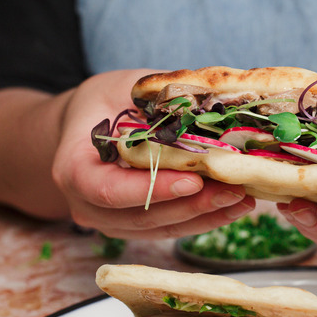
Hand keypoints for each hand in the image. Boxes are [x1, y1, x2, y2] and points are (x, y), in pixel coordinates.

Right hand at [52, 69, 254, 238]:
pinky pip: (170, 229)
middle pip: (141, 217)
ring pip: (160, 229)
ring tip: (244, 198)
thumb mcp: (125, 87)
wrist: (86, 125)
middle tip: (234, 189)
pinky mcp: (135, 227)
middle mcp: (86, 205)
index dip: (152, 188)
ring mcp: (110, 222)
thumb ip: (158, 99)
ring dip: (205, 216)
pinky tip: (233, 205)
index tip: (194, 179)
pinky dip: (203, 219)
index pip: (108, 189)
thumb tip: (212, 97)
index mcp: (72, 168)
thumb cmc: (105, 102)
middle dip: (192, 205)